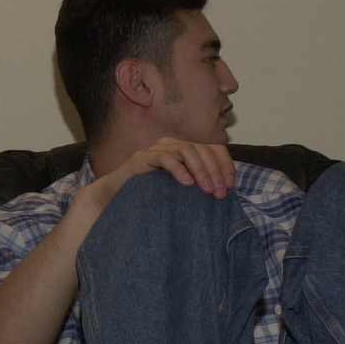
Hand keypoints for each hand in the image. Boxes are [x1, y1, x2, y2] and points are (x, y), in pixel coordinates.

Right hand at [87, 136, 235, 209]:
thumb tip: (224, 194)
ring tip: (207, 190)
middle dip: (215, 171)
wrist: (113, 198)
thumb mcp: (179, 192)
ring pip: (186, 149)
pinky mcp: (141, 158)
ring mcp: (156, 149)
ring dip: (200, 169)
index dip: (225, 164)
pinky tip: (186, 184)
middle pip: (202, 148)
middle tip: (220, 193)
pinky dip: (178, 169)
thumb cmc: (148, 196)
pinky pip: (164, 157)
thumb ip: (197, 187)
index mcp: (184, 151)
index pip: (213, 149)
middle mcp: (172, 145)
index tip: (231, 185)